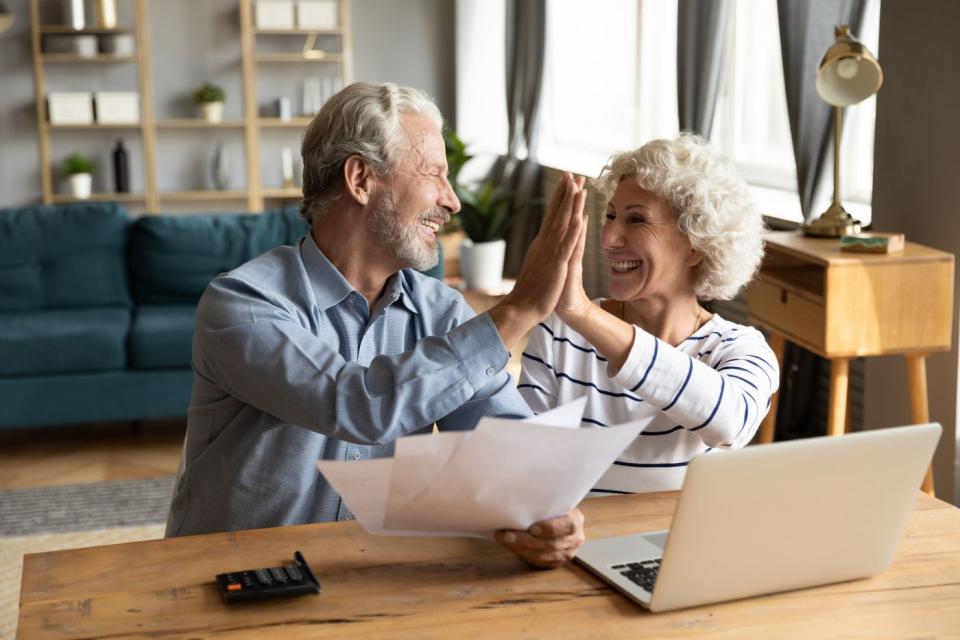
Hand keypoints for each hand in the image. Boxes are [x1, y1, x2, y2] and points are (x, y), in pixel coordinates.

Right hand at [489, 174, 586, 346]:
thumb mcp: (539, 266)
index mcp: (542, 244)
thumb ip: (542, 252)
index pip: (552, 215)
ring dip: (570, 205)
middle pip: (556, 214)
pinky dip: (573, 231)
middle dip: (565, 193)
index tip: (566, 181)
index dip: (559, 197)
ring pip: (562, 224)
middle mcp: (544, 244)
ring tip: (578, 187)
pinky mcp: (556, 265)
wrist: (521, 308)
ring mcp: (550, 253)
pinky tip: (579, 218)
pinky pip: (566, 245)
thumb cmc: (531, 291)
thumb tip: (544, 241)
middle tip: (571, 173)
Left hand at [495, 509, 584, 568]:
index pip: (568, 526)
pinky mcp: (556, 562)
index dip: (550, 528)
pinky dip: (522, 554)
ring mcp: (567, 553)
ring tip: (504, 539)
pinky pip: (538, 562)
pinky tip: (511, 546)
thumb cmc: (549, 506)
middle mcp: (575, 539)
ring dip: (520, 548)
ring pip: (543, 556)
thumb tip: (520, 495)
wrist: (555, 517)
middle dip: (526, 540)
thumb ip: (543, 501)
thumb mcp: (552, 501)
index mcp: (576, 520)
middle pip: (552, 544)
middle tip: (506, 535)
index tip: (532, 528)